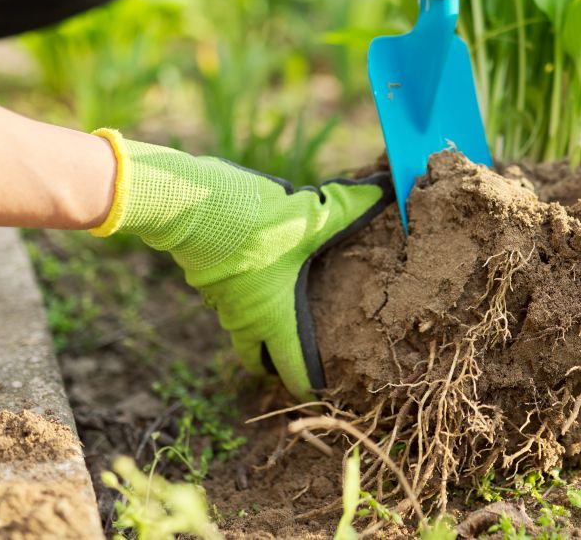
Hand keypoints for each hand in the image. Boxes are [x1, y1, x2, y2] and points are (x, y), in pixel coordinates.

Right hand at [89, 130, 393, 399]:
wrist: (192, 205)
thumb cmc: (258, 223)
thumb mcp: (315, 216)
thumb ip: (353, 208)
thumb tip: (389, 190)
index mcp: (276, 318)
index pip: (293, 372)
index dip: (309, 385)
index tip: (323, 390)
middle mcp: (245, 319)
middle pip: (258, 358)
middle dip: (275, 362)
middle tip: (295, 356)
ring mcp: (220, 300)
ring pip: (241, 325)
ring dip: (260, 321)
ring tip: (283, 304)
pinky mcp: (205, 277)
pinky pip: (228, 296)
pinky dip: (244, 292)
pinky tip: (259, 268)